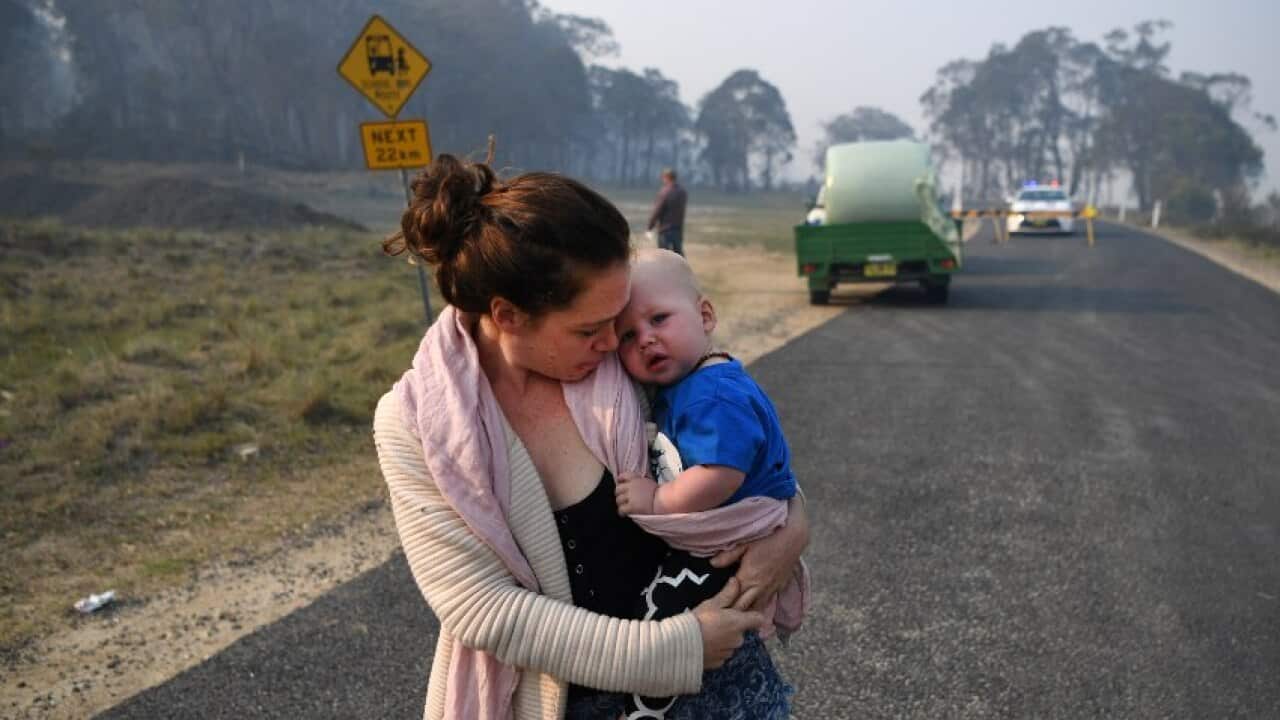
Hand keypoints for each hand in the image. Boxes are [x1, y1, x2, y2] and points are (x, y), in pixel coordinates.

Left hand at [614, 472, 657, 514]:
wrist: (663, 500)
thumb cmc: (659, 493)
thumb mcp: (648, 483)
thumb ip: (639, 483)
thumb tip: (634, 488)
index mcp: (636, 479)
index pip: (623, 476)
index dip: (620, 480)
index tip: (620, 483)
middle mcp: (631, 486)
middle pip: (617, 489)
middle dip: (619, 494)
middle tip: (623, 499)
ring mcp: (631, 496)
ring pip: (618, 500)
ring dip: (620, 504)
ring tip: (624, 507)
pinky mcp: (632, 506)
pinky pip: (621, 509)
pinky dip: (621, 512)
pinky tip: (624, 514)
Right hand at [693, 577, 764, 668]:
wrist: (681, 645)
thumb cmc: (698, 620)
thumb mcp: (712, 604)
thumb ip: (727, 594)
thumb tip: (736, 581)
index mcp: (738, 623)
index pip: (758, 619)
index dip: (752, 616)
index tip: (743, 613)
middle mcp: (738, 639)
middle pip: (741, 632)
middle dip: (732, 628)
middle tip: (715, 622)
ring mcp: (729, 653)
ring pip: (731, 644)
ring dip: (724, 639)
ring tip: (707, 634)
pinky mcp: (720, 663)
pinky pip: (722, 654)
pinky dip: (716, 650)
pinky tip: (704, 645)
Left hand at [710, 496, 808, 610]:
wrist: (793, 538)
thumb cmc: (768, 538)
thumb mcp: (745, 544)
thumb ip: (728, 556)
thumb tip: (712, 564)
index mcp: (748, 576)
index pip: (734, 598)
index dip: (725, 606)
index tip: (716, 613)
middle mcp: (760, 586)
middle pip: (745, 607)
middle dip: (735, 614)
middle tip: (724, 621)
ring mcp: (771, 588)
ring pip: (758, 607)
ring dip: (749, 613)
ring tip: (740, 621)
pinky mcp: (780, 586)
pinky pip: (769, 602)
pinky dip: (761, 607)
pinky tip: (757, 610)